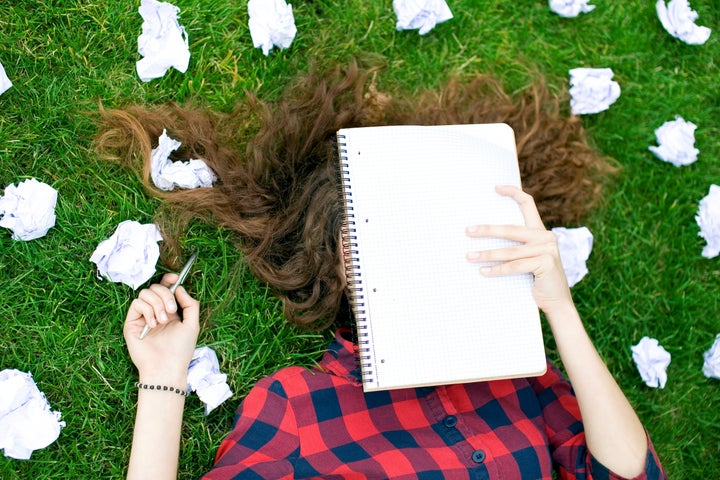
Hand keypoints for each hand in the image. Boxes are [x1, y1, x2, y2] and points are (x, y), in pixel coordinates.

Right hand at [123, 273, 199, 381]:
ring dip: (157, 304)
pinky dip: (147, 310)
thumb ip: (190, 304)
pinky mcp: (132, 322)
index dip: (168, 279)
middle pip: (156, 287)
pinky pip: (137, 304)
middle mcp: (156, 311)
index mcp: (170, 310)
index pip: (166, 288)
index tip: (174, 278)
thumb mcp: (192, 324)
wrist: (166, 367)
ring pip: (146, 293)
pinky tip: (153, 325)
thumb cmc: (180, 349)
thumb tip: (179, 287)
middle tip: (172, 311)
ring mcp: (143, 316)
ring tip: (162, 321)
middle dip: (165, 295)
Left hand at [465, 185, 572, 316]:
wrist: (557, 302)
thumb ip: (517, 247)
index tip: (495, 188)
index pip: (528, 204)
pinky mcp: (546, 263)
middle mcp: (546, 237)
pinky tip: (483, 271)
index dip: (513, 193)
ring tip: (470, 256)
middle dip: (487, 230)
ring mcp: (548, 249)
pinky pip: (515, 266)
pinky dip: (497, 270)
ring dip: (487, 254)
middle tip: (468, 231)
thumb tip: (482, 236)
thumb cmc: (537, 280)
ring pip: (510, 251)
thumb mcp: (528, 259)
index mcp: (541, 232)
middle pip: (511, 229)